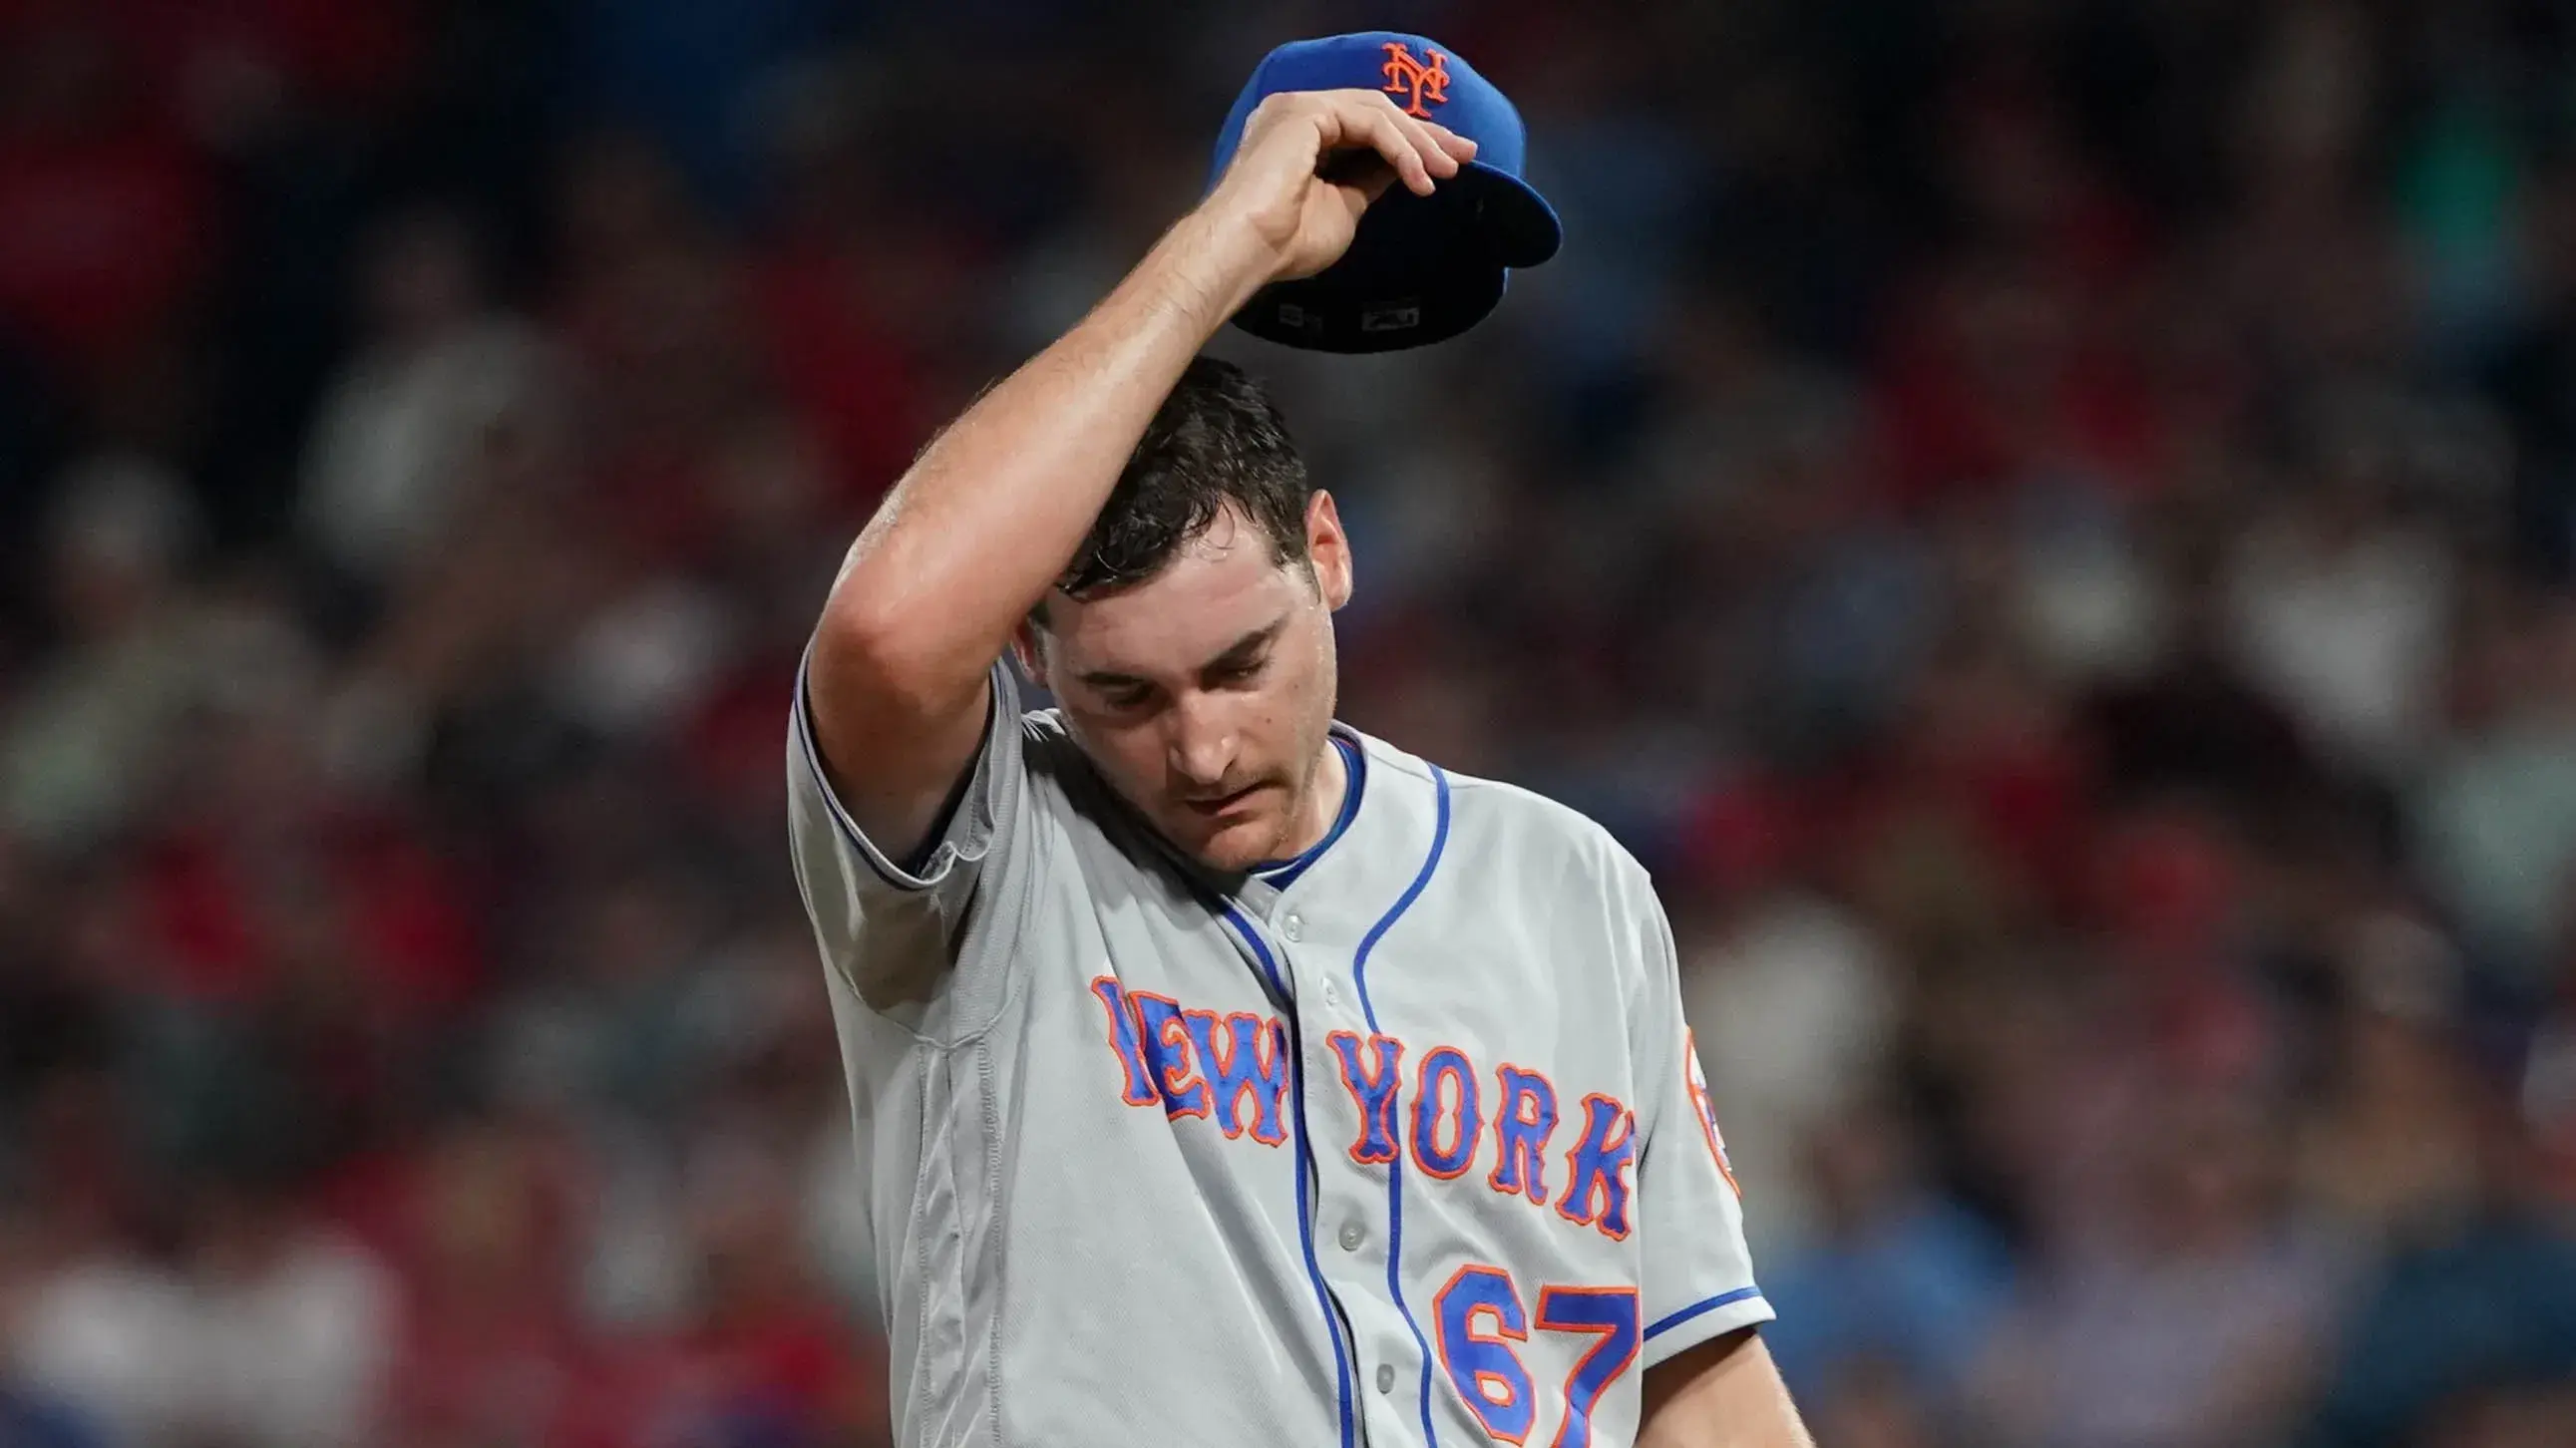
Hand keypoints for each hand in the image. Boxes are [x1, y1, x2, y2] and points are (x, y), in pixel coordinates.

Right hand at [1196, 89, 1477, 284]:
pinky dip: (1400, 148)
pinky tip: (1418, 177)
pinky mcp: (1306, 111)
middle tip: (1465, 156)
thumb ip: (1369, 181)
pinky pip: (1369, 122)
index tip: (1450, 163)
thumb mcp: (1345, 207)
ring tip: (1445, 174)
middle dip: (1426, 136)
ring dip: (1418, 144)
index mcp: (1303, 135)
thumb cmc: (1286, 243)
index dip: (1413, 143)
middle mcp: (1299, 113)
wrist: (1248, 250)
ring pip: (1377, 112)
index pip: (1368, 127)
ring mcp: (1300, 107)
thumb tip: (1403, 169)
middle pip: (1377, 112)